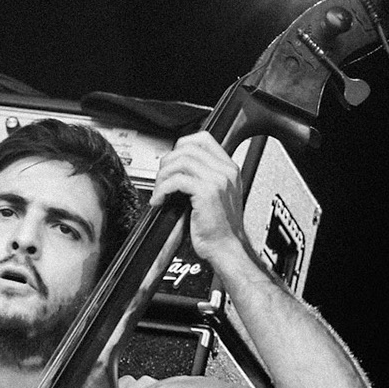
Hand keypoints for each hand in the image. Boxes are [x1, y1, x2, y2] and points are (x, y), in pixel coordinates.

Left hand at [149, 131, 253, 281]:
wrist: (227, 248)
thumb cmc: (220, 228)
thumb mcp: (217, 196)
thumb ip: (204, 178)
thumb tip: (179, 168)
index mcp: (229, 169)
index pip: (203, 140)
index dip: (182, 146)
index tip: (171, 160)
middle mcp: (225, 171)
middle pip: (188, 148)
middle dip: (168, 161)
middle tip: (161, 178)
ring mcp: (217, 181)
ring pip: (180, 161)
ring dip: (163, 176)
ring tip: (159, 191)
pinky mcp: (207, 193)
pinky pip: (176, 180)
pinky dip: (162, 189)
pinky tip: (160, 200)